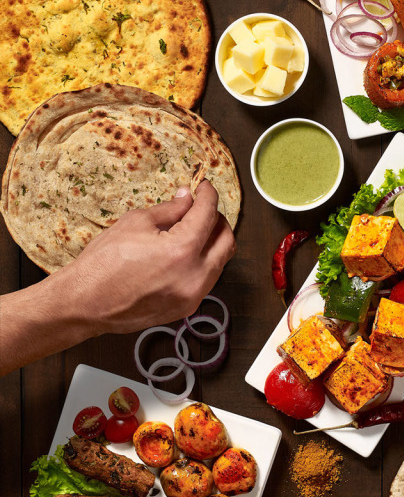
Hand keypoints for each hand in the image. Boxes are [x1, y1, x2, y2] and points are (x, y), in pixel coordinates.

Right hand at [67, 180, 235, 333]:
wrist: (84, 304)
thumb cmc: (103, 264)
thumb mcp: (136, 222)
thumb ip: (170, 209)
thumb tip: (188, 198)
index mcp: (182, 251)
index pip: (208, 214)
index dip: (208, 195)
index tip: (205, 188)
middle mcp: (193, 277)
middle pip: (226, 240)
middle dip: (217, 219)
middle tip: (201, 208)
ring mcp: (191, 296)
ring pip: (220, 262)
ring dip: (211, 242)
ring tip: (191, 230)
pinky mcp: (185, 308)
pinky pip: (206, 279)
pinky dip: (202, 262)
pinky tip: (184, 253)